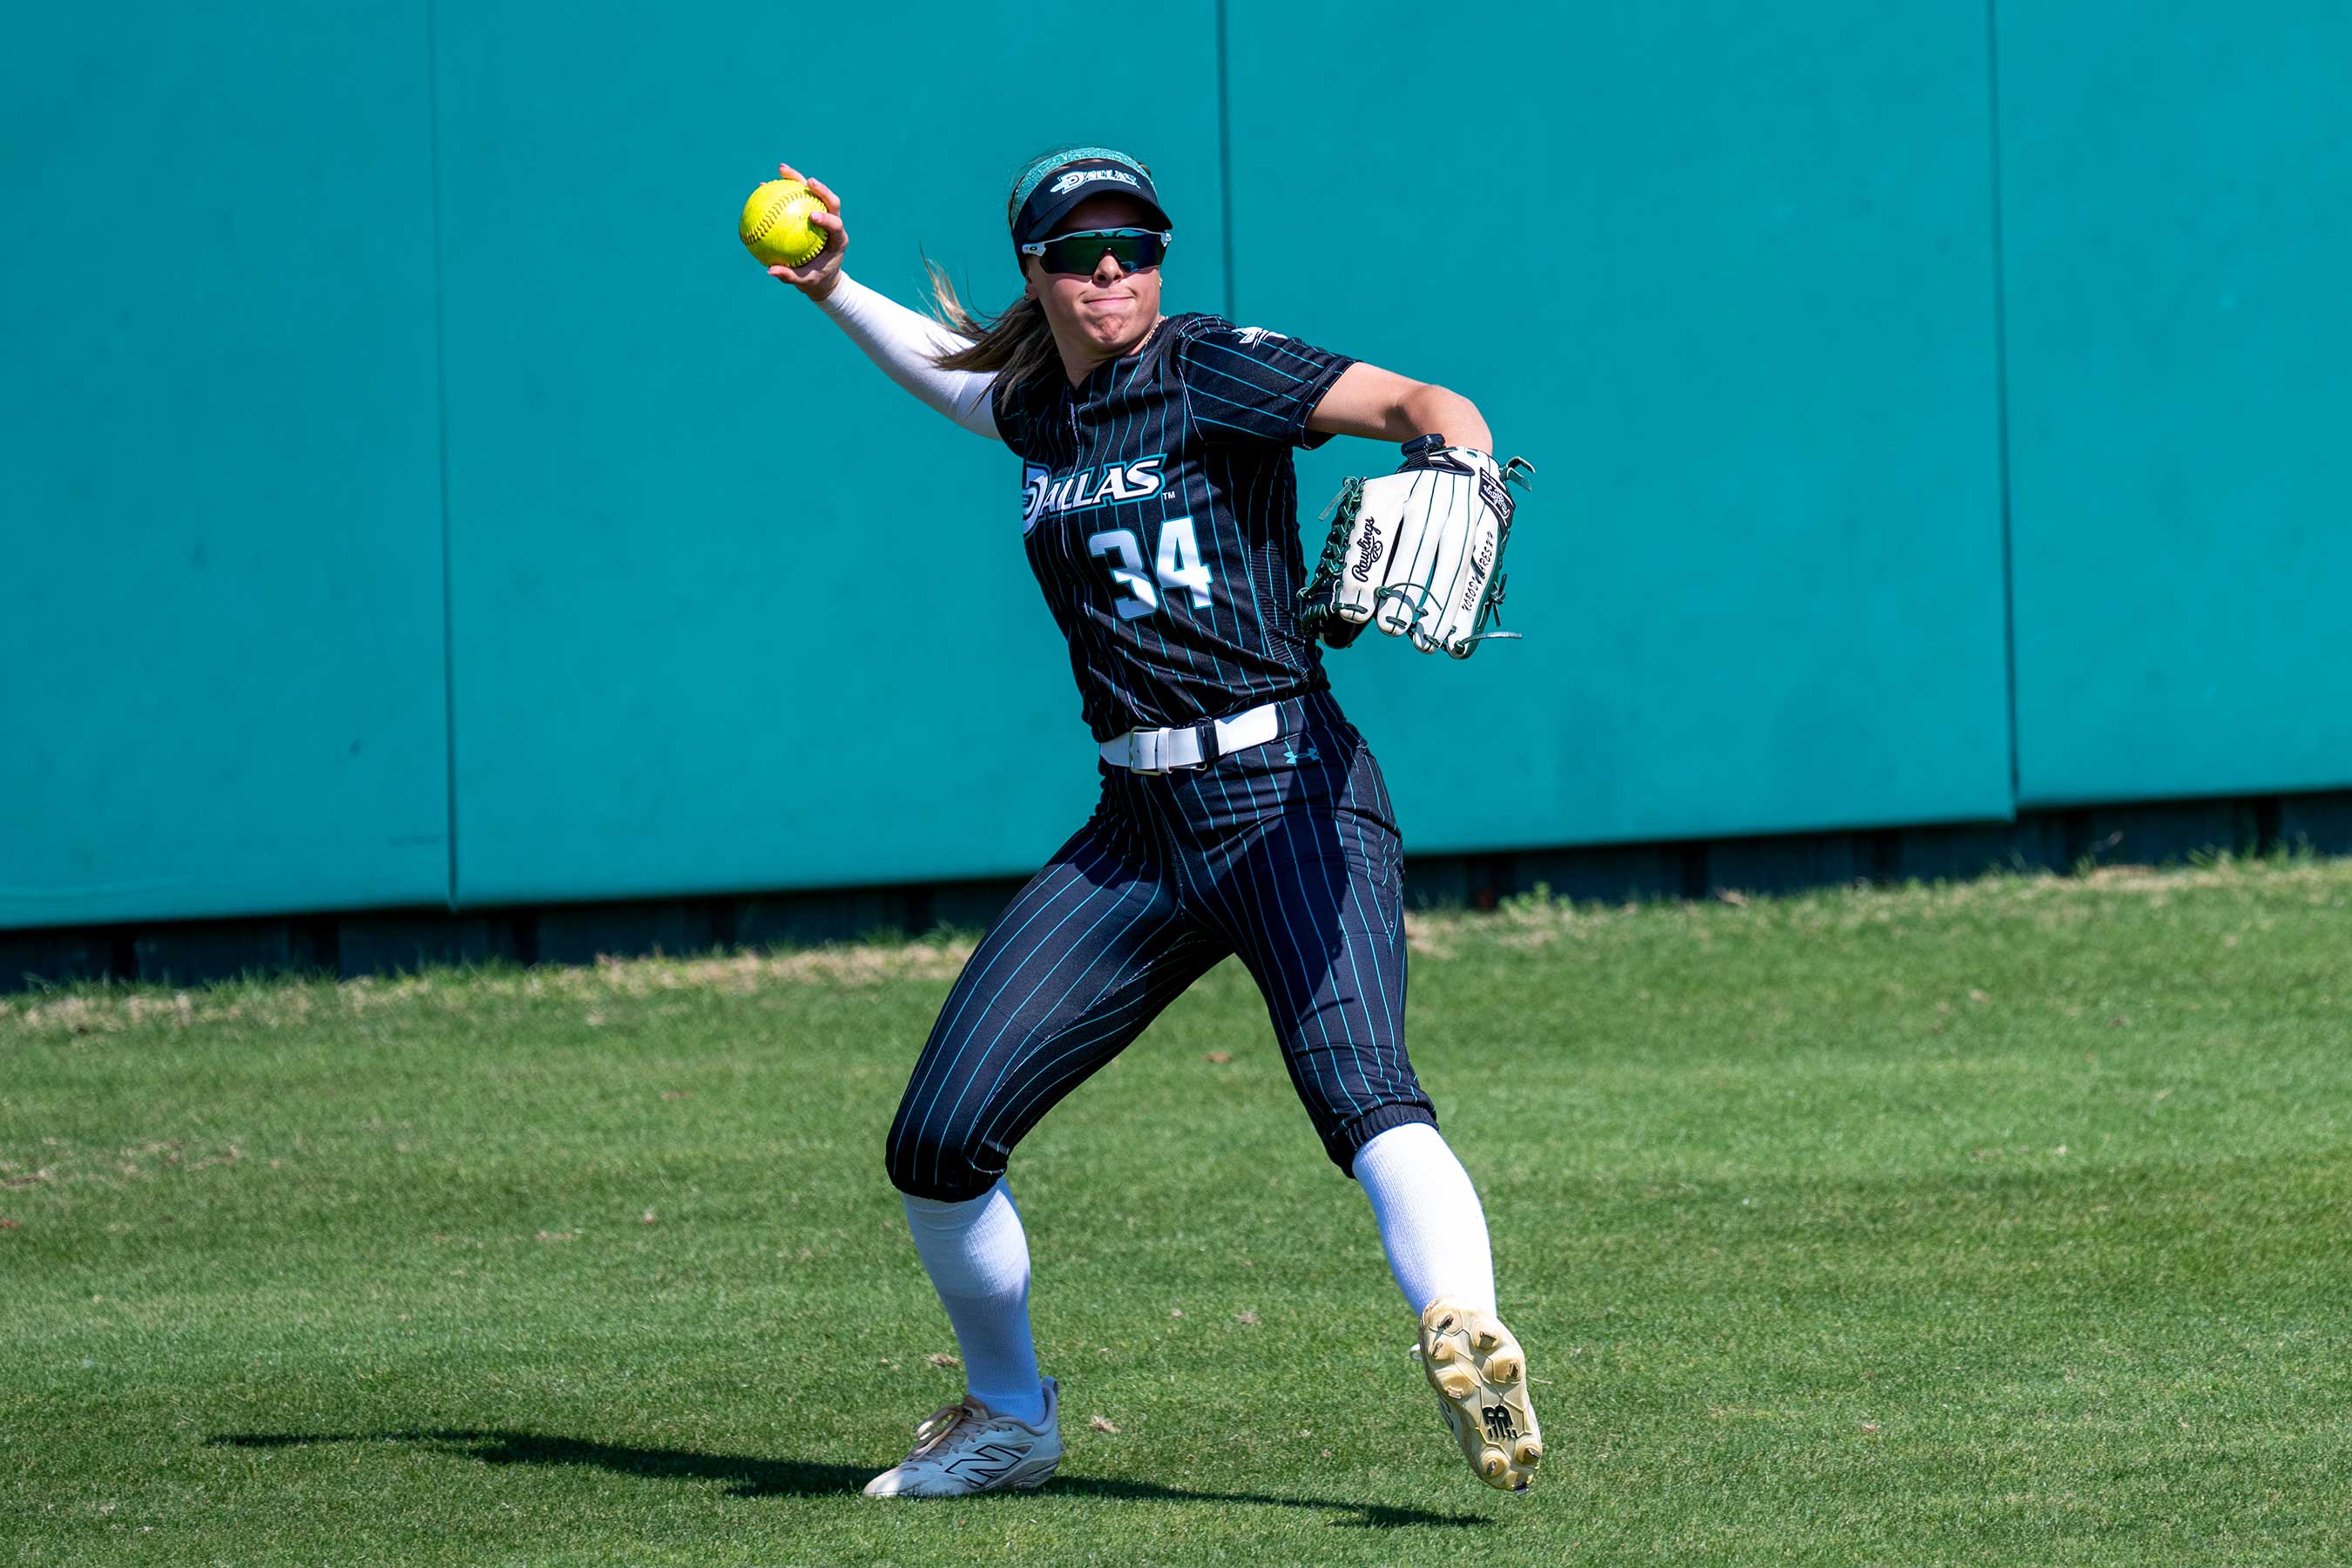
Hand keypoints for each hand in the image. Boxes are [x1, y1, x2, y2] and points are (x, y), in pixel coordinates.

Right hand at [765, 161, 845, 300]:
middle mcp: (834, 224)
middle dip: (821, 189)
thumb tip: (770, 271)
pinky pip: (799, 198)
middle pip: (831, 201)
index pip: (837, 226)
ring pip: (814, 193)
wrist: (823, 276)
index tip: (813, 216)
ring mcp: (824, 216)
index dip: (827, 219)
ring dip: (799, 179)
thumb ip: (790, 276)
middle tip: (808, 181)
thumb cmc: (815, 280)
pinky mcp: (812, 212)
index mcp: (838, 241)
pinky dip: (784, 190)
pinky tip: (765, 184)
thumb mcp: (804, 282)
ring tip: (781, 169)